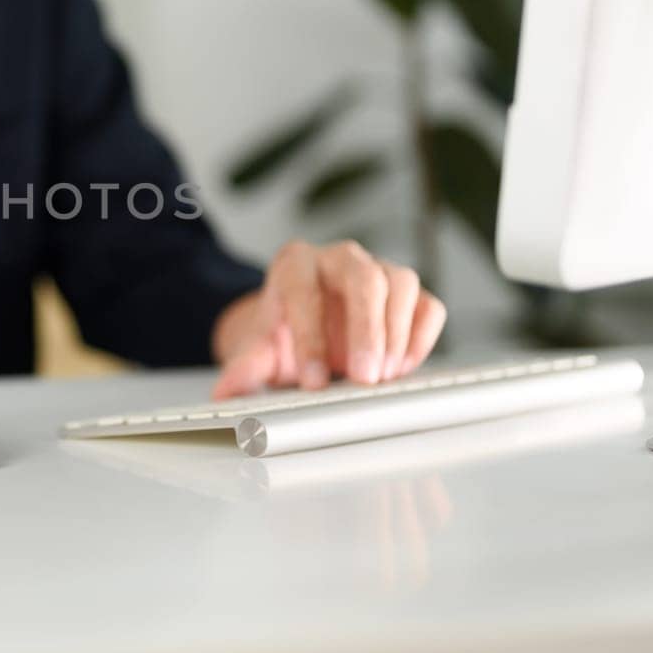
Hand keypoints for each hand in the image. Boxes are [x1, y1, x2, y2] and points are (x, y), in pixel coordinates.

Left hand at [210, 240, 445, 398]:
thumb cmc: (283, 334)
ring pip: (400, 283)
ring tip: (383, 377)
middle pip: (363, 277)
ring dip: (396, 333)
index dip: (309, 336)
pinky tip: (403, 367)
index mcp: (295, 264)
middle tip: (363, 378)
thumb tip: (224, 394)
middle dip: (365, 329)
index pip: (304, 289)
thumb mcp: (258, 350)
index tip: (313, 380)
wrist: (303, 328)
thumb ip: (243, 368)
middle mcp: (339, 258)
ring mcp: (378, 271)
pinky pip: (428, 305)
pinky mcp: (407, 295)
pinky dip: (421, 337)